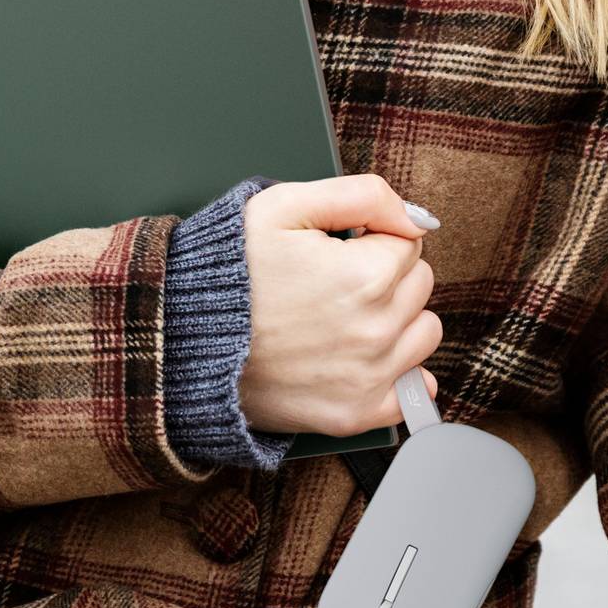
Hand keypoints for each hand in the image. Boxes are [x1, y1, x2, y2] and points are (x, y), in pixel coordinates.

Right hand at [233, 174, 440, 438]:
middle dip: (385, 276)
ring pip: (424, 332)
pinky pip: (413, 390)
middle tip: (333, 282)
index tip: (336, 250)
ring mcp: (368, 376)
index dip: (371, 239)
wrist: (184, 340)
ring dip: (397, 321)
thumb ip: (363, 194)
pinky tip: (360, 359)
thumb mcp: (282, 205)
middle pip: (419, 285)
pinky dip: (398, 375)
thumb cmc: (230, 269)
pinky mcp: (356, 413)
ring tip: (343, 318)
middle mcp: (375, 329)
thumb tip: (417, 217)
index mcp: (365, 275)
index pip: (409, 241)